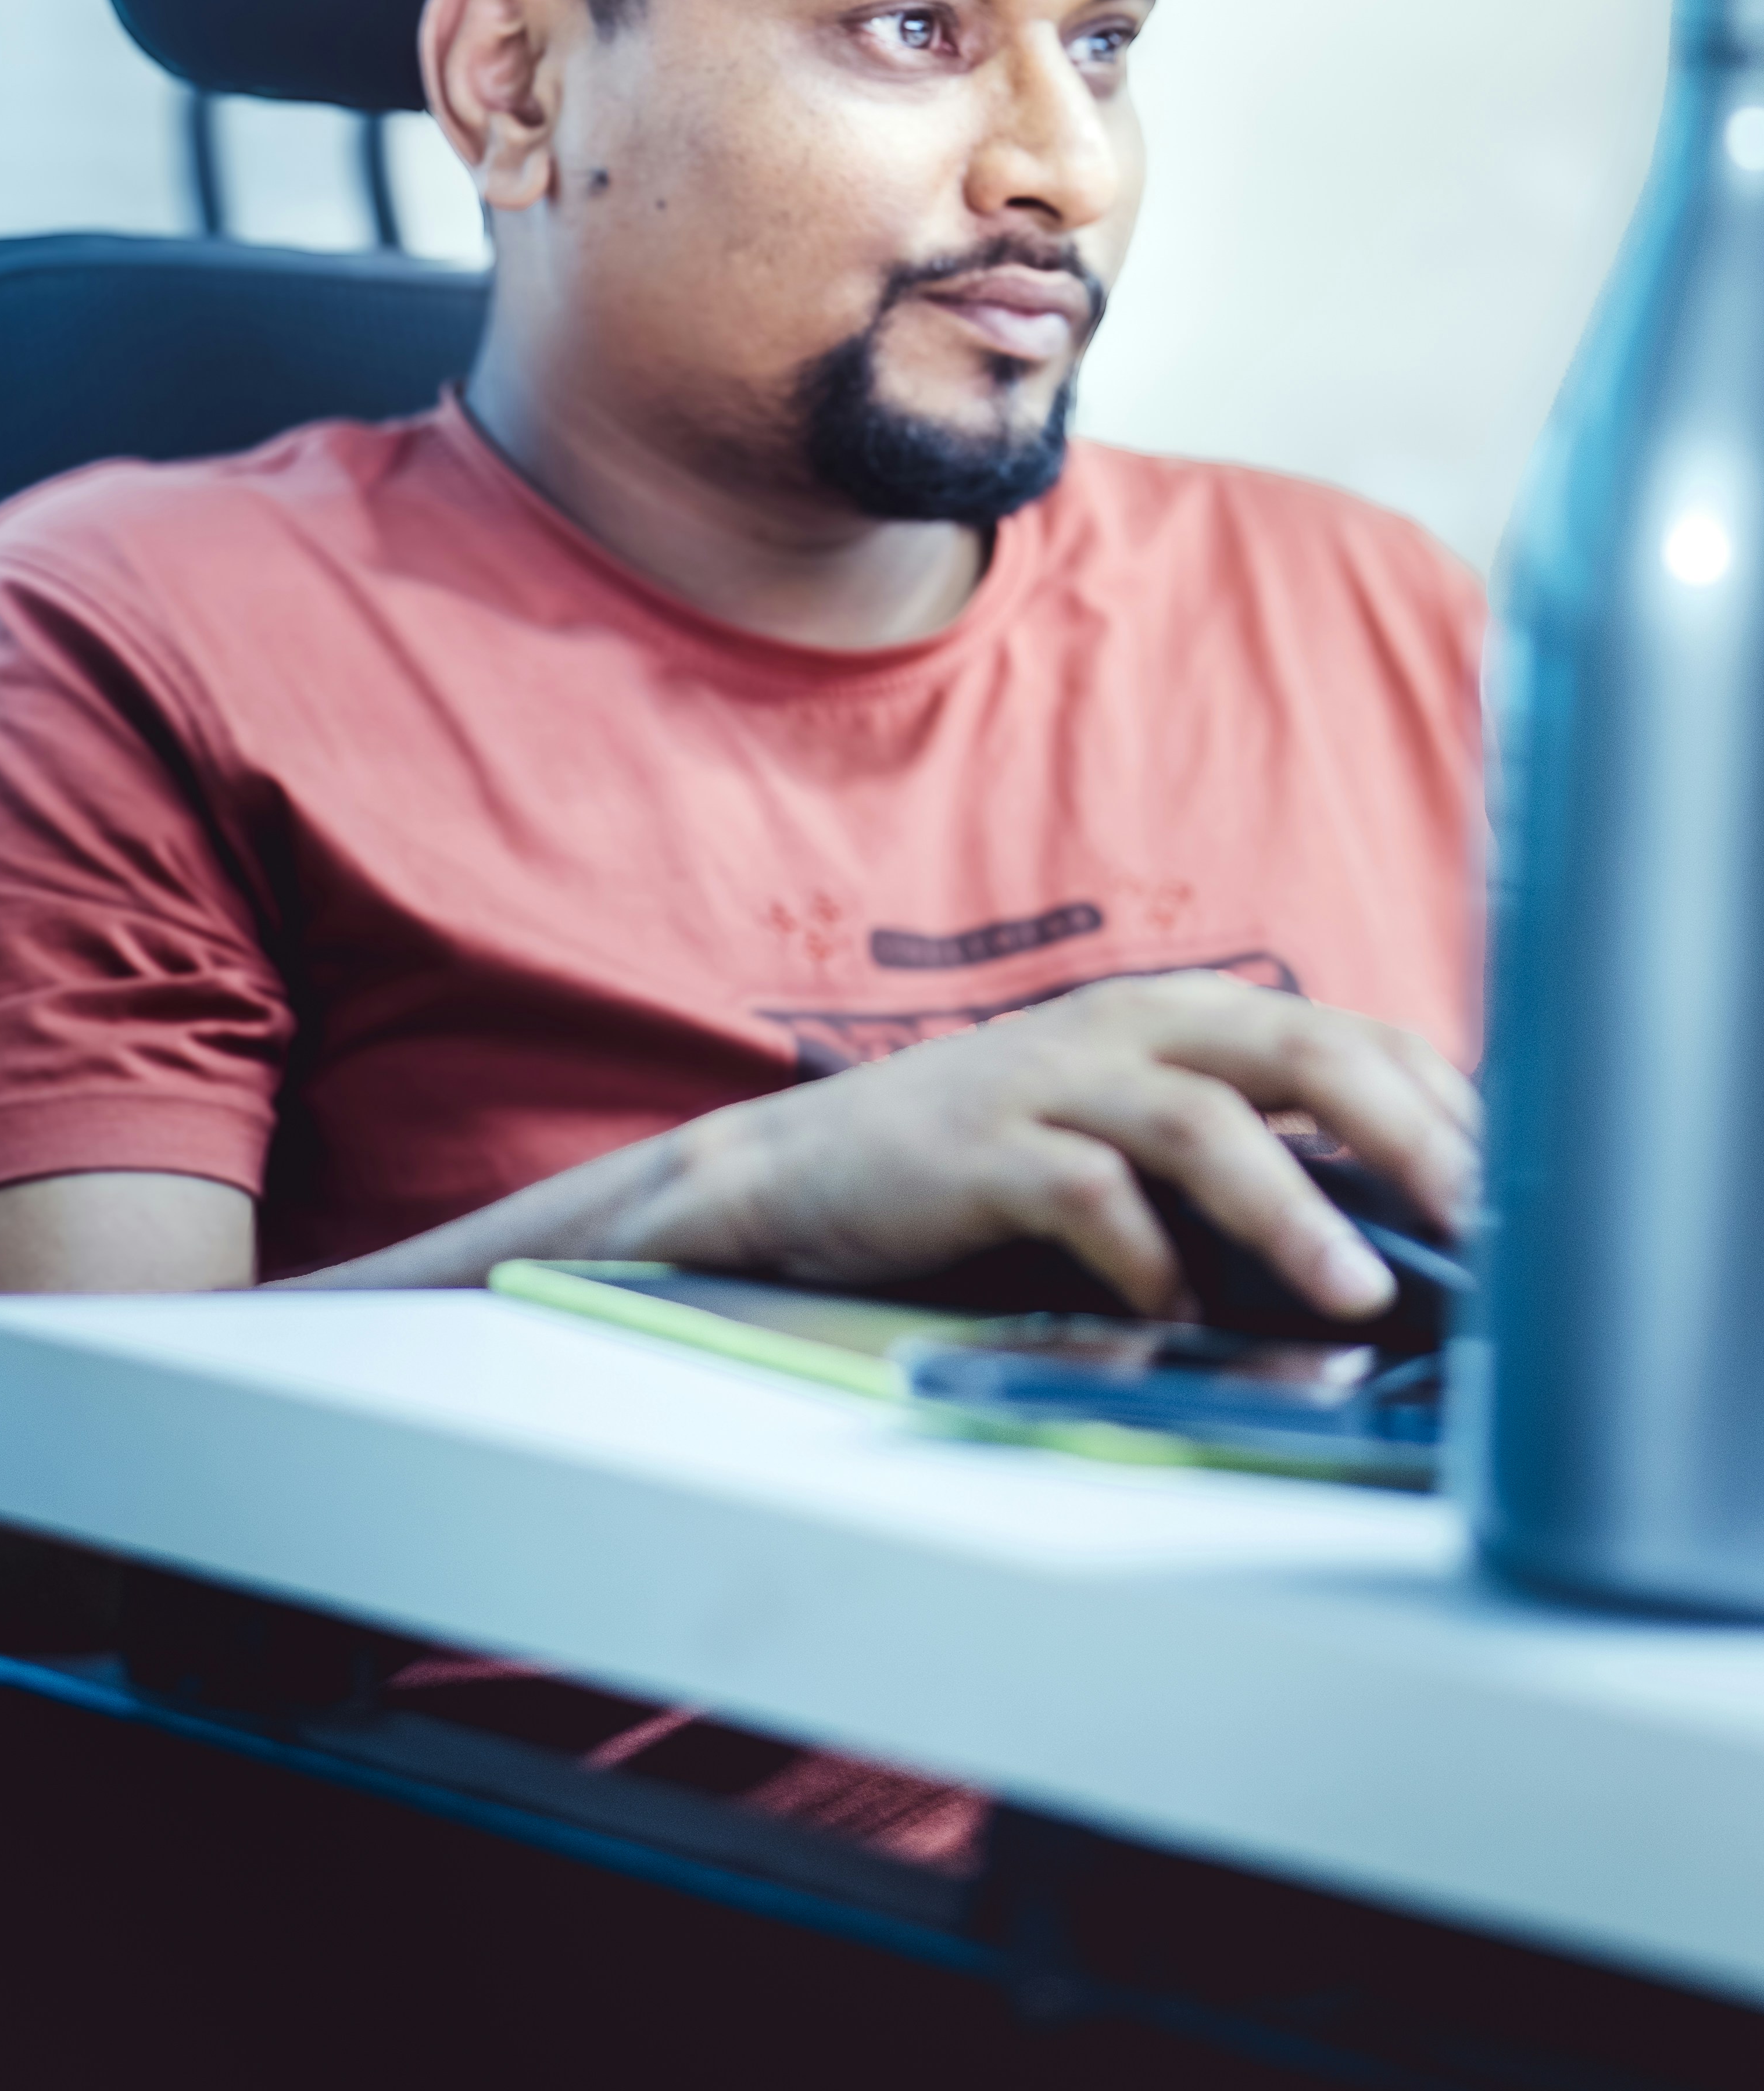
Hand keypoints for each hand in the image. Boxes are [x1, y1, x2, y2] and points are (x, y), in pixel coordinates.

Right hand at [650, 972, 1477, 1321]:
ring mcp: (1055, 1082)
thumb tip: (1398, 1241)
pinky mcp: (985, 1148)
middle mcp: (1130, 1028)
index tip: (1522, 1188)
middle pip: (1299, 1049)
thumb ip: (1247, 1162)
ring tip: (1358, 1293)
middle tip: (1485, 1222)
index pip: (1350, 1036)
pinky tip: (1177, 1311)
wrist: (806, 1172)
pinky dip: (1146, 1257)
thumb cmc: (994, 1165)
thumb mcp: (1134, 1138)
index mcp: (1184, 1017)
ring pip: (1203, 1122)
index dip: (1444, 1104)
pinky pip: (1087, 1195)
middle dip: (1406, 1134)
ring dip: (1293, 1210)